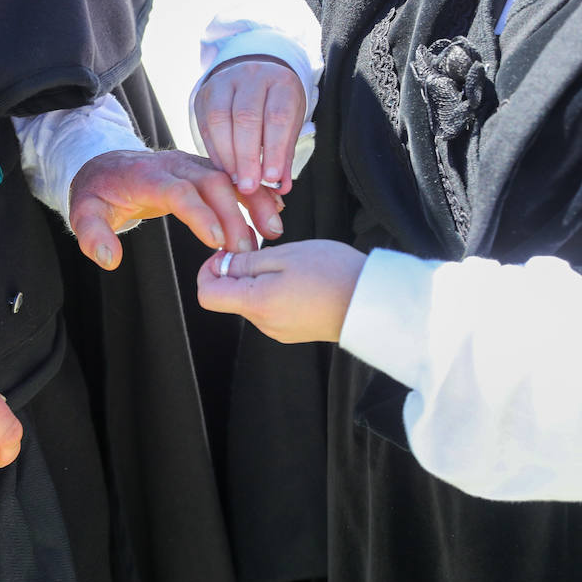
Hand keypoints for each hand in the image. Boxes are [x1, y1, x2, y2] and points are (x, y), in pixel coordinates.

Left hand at [69, 149, 273, 269]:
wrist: (107, 166)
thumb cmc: (98, 193)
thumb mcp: (84, 213)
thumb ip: (93, 236)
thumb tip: (109, 259)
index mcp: (145, 175)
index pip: (177, 190)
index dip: (199, 213)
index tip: (217, 240)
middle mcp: (173, 165)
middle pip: (211, 182)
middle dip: (233, 213)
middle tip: (247, 248)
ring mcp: (192, 165)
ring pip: (228, 177)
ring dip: (253, 201)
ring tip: (273, 231)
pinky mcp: (204, 170)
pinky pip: (233, 178)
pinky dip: (255, 193)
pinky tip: (274, 212)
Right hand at [194, 57, 305, 197]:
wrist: (255, 78)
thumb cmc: (276, 106)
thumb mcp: (290, 125)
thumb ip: (284, 155)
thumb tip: (281, 187)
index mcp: (280, 81)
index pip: (277, 116)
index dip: (274, 149)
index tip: (271, 178)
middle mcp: (252, 75)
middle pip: (246, 117)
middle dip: (247, 156)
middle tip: (249, 186)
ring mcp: (225, 81)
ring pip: (220, 119)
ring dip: (227, 155)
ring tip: (235, 180)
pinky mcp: (205, 93)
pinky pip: (205, 124)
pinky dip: (214, 151)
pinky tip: (223, 169)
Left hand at [196, 240, 365, 343]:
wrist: (374, 303)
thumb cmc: (333, 273)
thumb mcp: (285, 256)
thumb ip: (246, 262)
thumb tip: (219, 265)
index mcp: (256, 304)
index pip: (207, 295)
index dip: (208, 270)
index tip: (226, 252)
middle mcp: (262, 324)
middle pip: (230, 296)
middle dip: (237, 271)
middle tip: (264, 249)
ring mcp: (278, 330)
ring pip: (251, 301)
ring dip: (259, 280)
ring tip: (290, 264)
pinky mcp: (292, 331)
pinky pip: (270, 308)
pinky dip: (274, 291)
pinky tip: (300, 279)